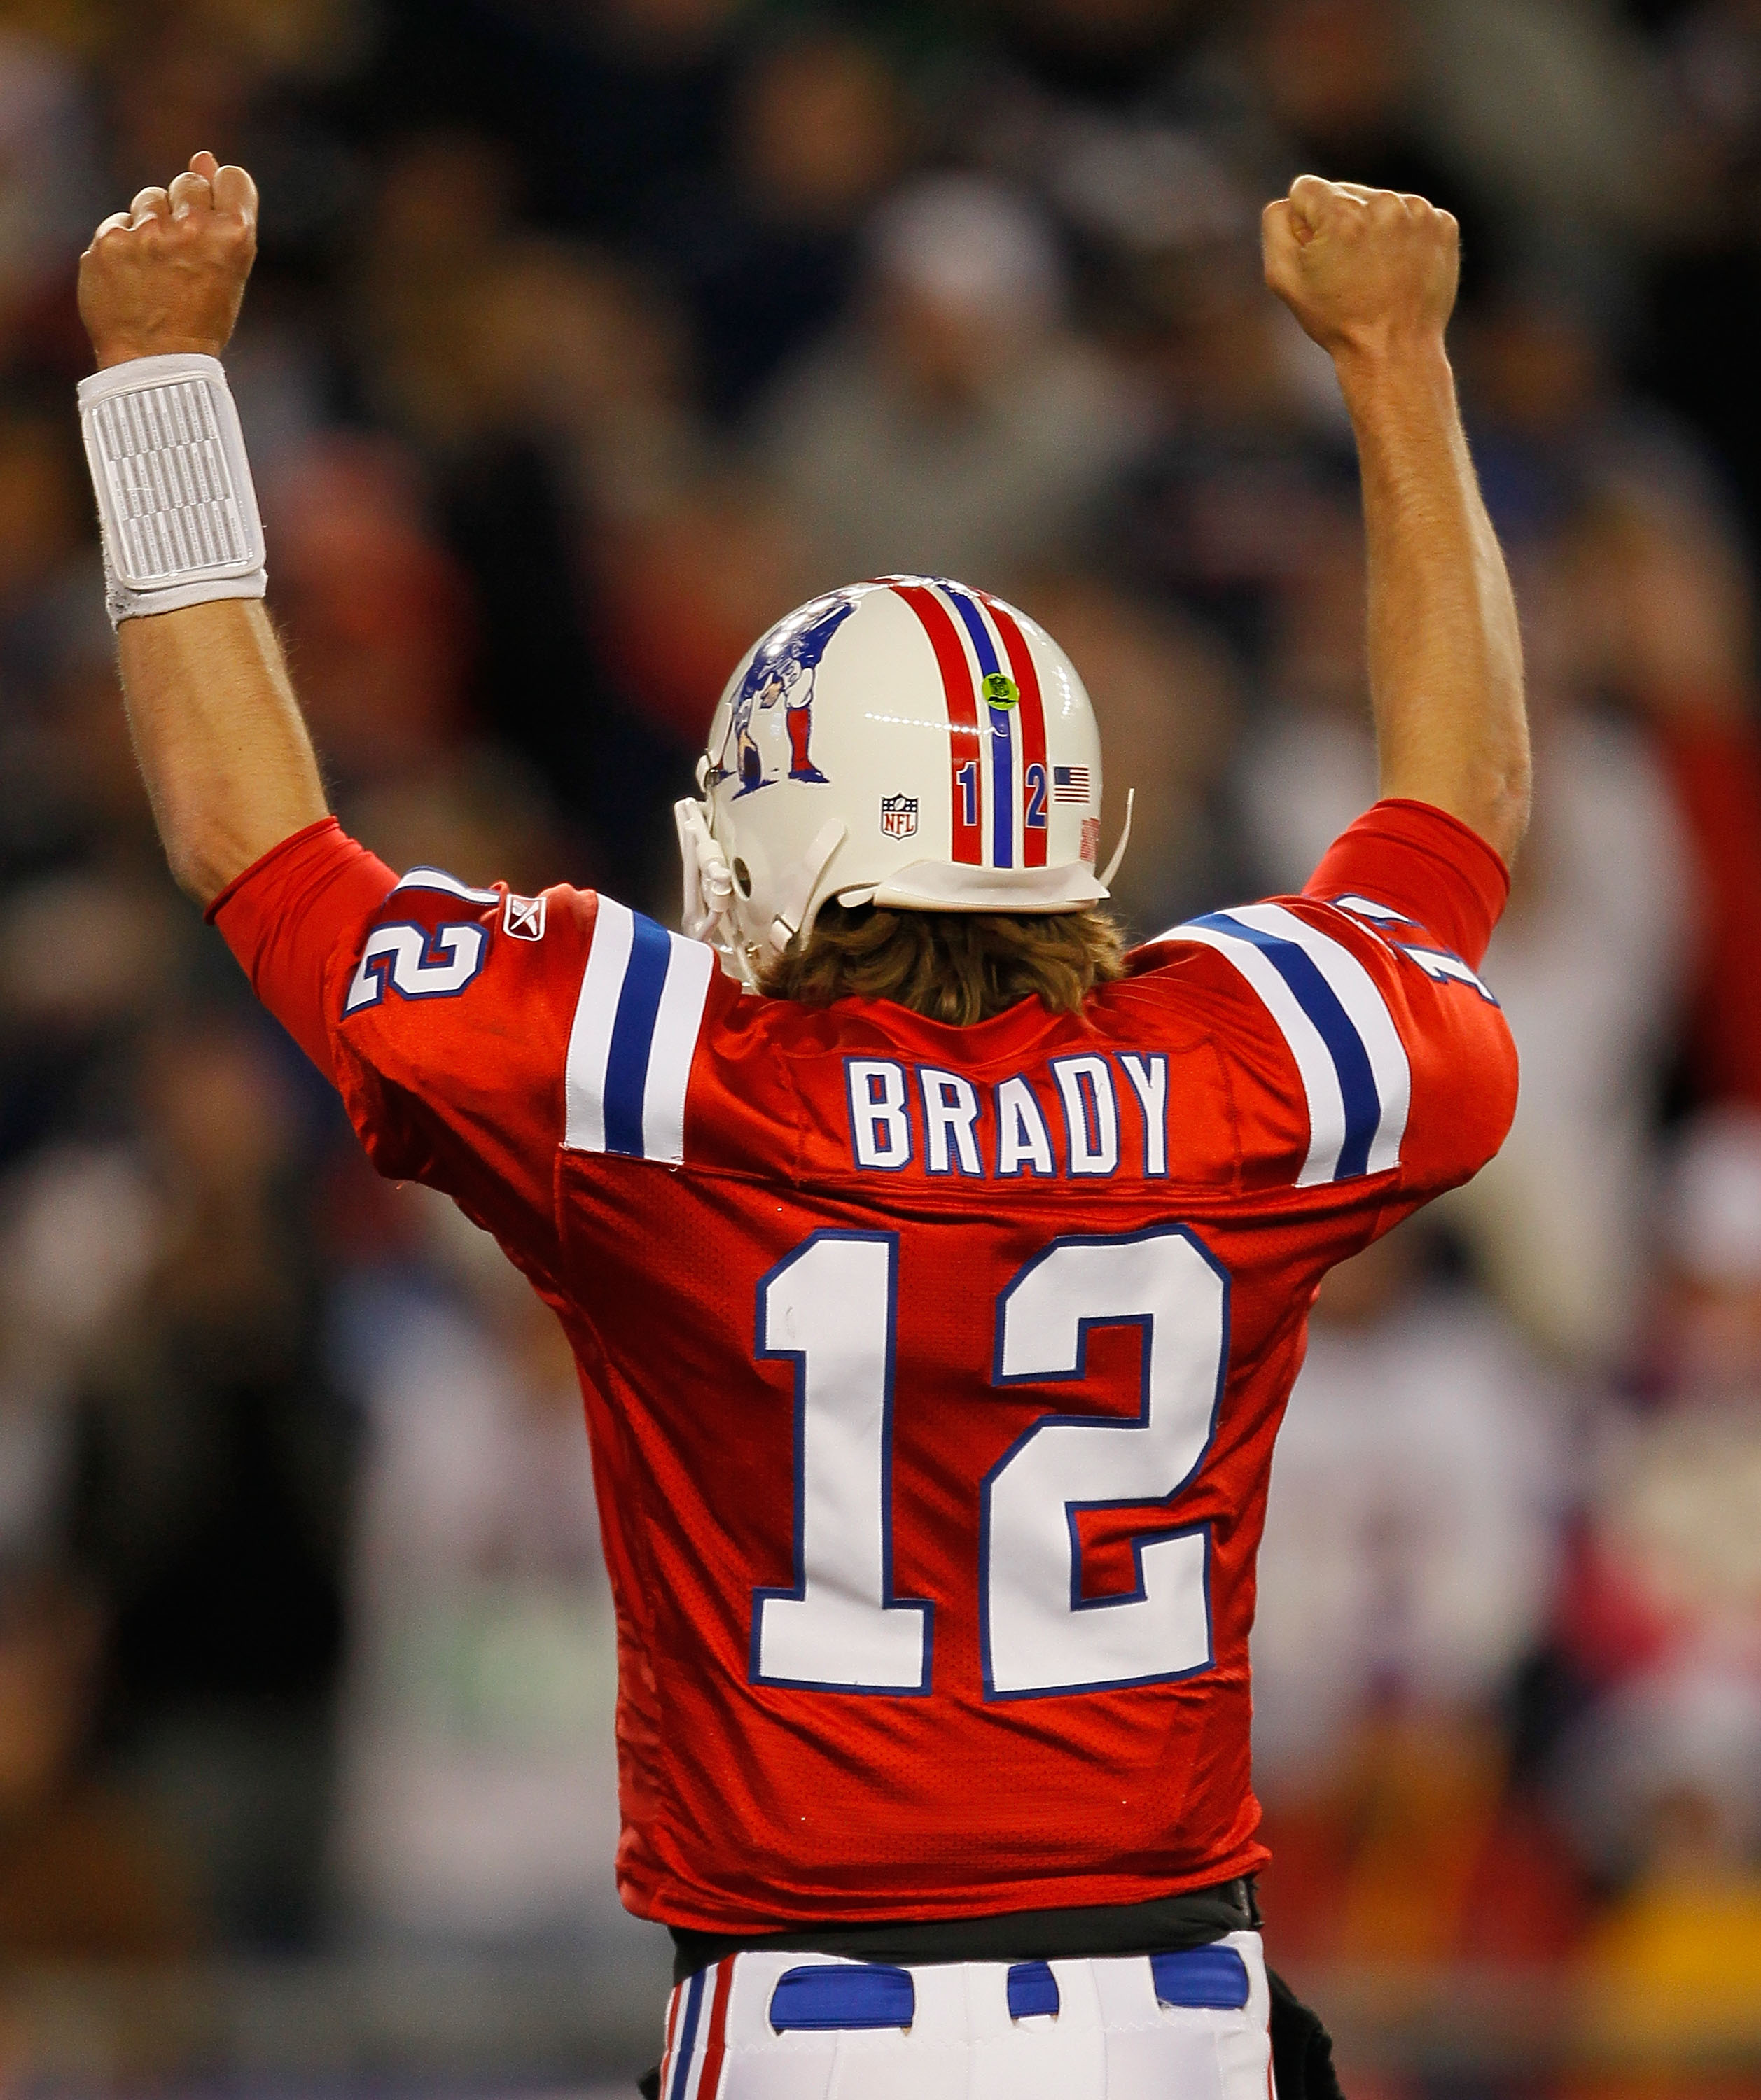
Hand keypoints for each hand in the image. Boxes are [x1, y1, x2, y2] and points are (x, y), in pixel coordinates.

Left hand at [79, 151, 257, 369]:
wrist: (157, 363)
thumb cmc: (200, 319)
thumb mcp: (226, 268)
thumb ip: (219, 211)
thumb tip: (203, 155)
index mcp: (234, 237)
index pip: (231, 178)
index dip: (223, 195)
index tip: (216, 220)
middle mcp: (193, 229)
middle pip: (188, 182)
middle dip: (185, 209)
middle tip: (184, 256)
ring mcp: (148, 233)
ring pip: (150, 198)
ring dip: (152, 225)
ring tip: (157, 269)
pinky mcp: (110, 241)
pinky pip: (119, 223)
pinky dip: (123, 246)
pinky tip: (133, 277)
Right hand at [1262, 176, 1457, 362]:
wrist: (1394, 351)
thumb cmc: (1335, 319)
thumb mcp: (1283, 277)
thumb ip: (1276, 225)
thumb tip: (1292, 202)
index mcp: (1342, 213)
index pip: (1306, 189)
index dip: (1303, 224)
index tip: (1318, 255)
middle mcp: (1384, 203)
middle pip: (1344, 192)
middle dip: (1339, 223)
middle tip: (1347, 271)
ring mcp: (1419, 212)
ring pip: (1379, 202)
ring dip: (1371, 229)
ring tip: (1375, 272)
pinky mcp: (1443, 224)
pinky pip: (1410, 216)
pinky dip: (1402, 237)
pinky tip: (1398, 269)